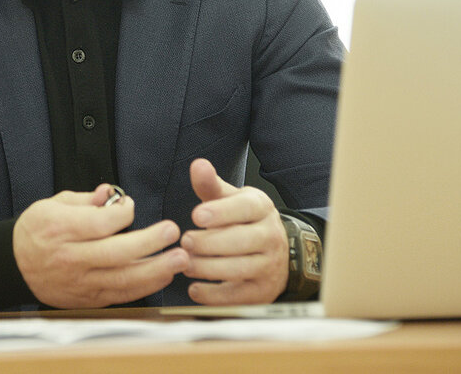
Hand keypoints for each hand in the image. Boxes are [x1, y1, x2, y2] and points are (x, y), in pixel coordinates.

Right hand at [12, 183, 188, 308]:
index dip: (122, 213)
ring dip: (155, 270)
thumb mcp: (53, 204)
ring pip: (122, 279)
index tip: (130, 206)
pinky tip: (162, 275)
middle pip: (116, 253)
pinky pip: (120, 295)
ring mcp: (79, 282)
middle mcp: (70, 258)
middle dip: (149, 242)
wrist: (14, 265)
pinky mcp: (87, 298)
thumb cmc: (36, 231)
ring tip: (179, 259)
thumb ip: (85, 200)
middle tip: (172, 230)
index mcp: (60, 229)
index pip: (100, 223)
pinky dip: (144, 287)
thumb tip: (110, 194)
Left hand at [180, 158, 288, 304]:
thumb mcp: (230, 199)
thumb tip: (198, 164)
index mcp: (261, 208)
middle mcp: (271, 236)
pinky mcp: (262, 292)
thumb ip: (211, 185)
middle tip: (185, 242)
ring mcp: (270, 266)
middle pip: (241, 240)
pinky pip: (238, 296)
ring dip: (208, 268)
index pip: (245, 208)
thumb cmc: (243, 221)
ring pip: (239, 268)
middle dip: (210, 243)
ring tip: (185, 264)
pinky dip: (214, 295)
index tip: (196, 215)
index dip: (221, 212)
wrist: (276, 251)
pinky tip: (194, 289)